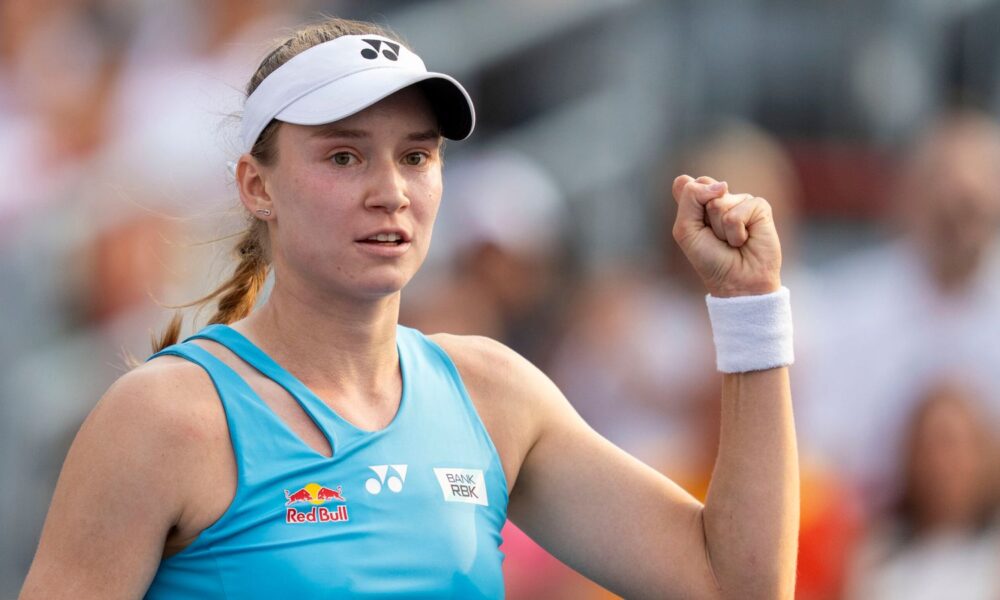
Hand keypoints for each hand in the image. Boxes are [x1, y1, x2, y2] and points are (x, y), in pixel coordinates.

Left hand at [671, 175, 781, 297]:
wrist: (737, 281)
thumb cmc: (710, 258)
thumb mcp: (685, 230)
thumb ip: (691, 198)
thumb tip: (723, 185)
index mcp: (699, 202)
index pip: (685, 184)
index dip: (687, 205)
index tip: (696, 228)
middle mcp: (720, 197)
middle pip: (701, 186)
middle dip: (702, 217)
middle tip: (713, 236)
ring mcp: (740, 200)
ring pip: (719, 202)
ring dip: (720, 229)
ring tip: (730, 241)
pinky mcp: (759, 207)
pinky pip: (739, 211)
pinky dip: (736, 232)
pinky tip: (744, 240)